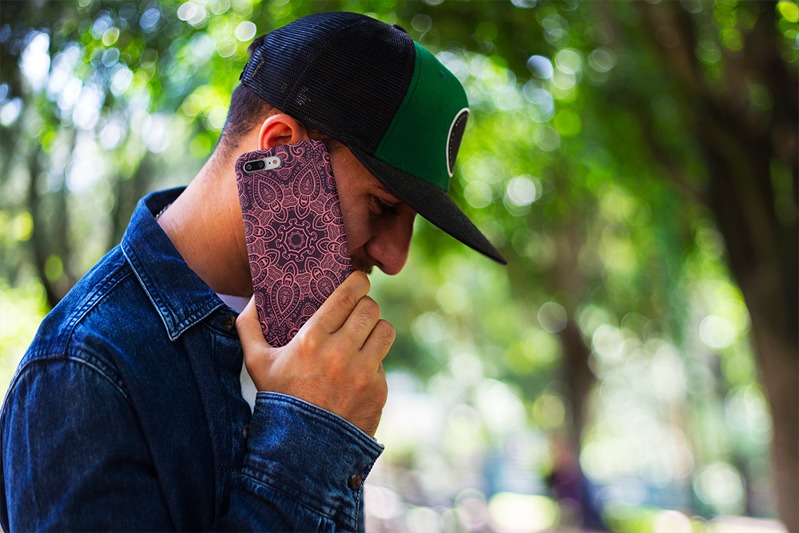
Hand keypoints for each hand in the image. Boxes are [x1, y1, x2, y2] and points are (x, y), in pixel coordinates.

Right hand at [236, 272, 393, 436]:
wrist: (302, 449)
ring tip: (364, 335)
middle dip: (365, 305)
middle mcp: (341, 353)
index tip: (358, 281)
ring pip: (385, 330)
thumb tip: (255, 296)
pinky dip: (373, 362)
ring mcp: (363, 373)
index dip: (358, 282)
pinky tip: (358, 370)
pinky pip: (383, 362)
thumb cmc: (278, 399)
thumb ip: (249, 325)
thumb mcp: (256, 362)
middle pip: (370, 309)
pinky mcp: (378, 390)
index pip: (348, 295)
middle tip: (358, 310)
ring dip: (375, 329)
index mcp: (312, 339)